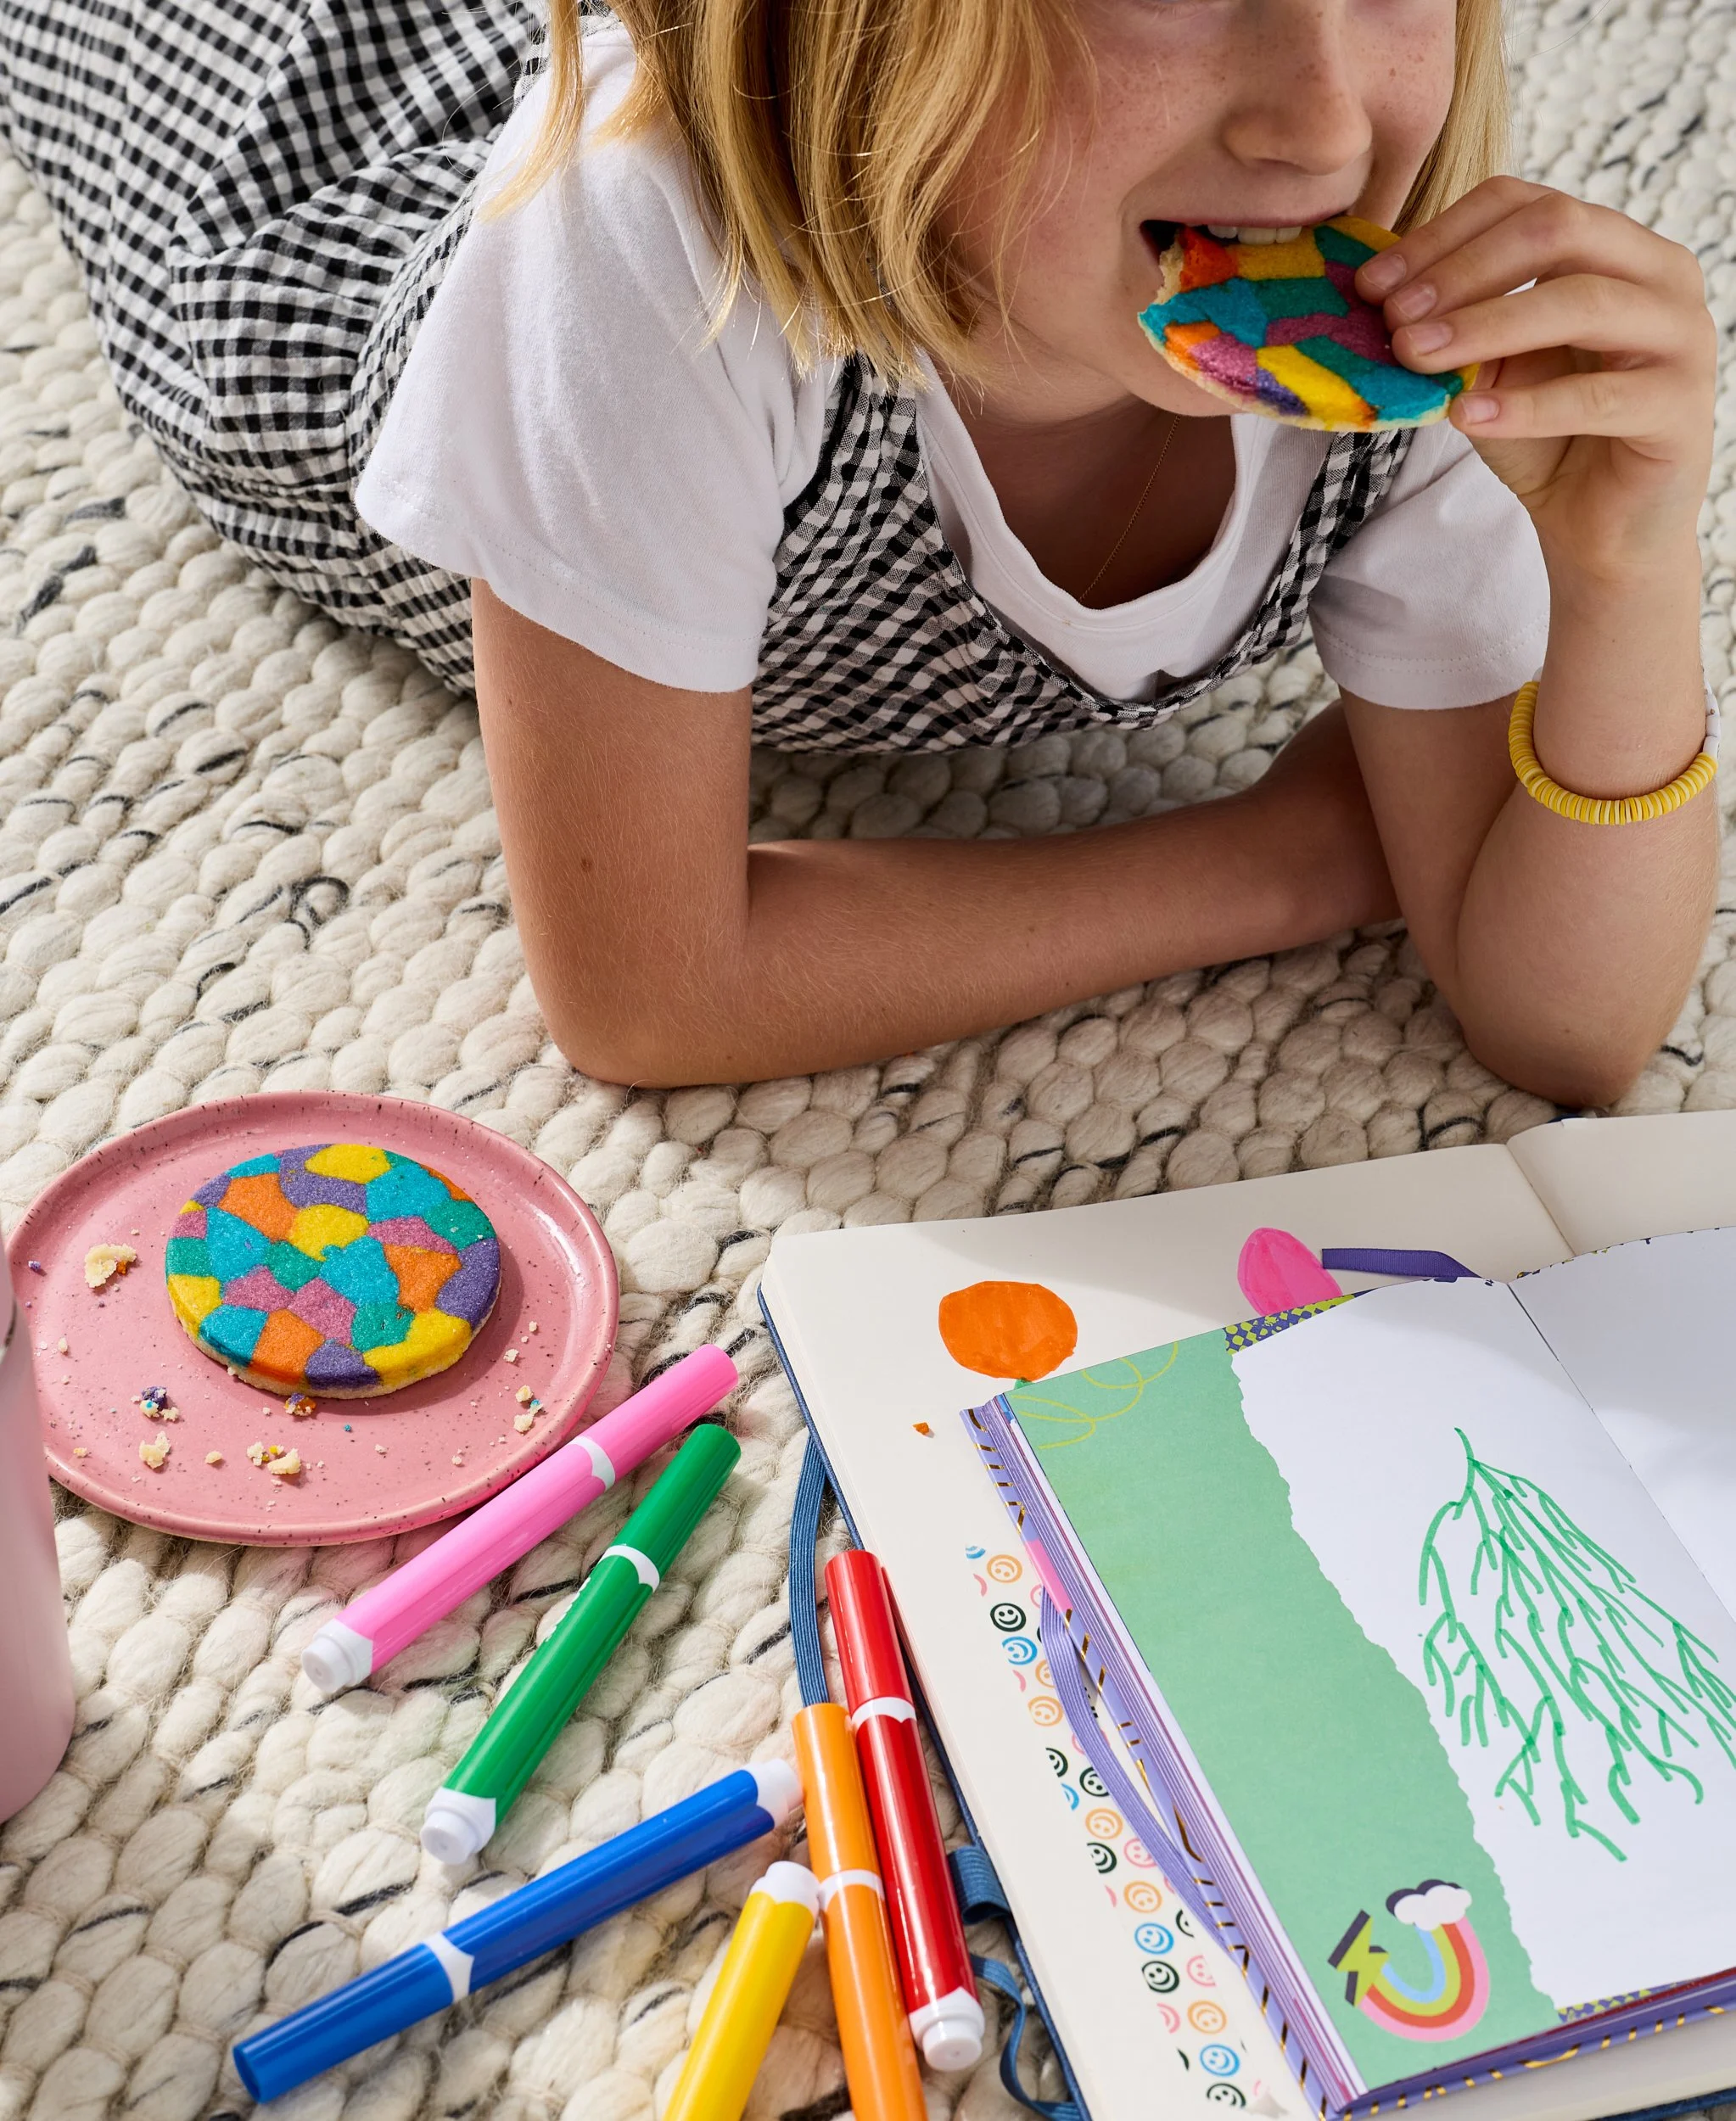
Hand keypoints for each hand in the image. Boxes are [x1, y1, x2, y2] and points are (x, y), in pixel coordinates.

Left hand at [1355, 177, 1714, 580]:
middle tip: (1394, 317)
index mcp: (1614, 246)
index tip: (1373, 284)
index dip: (1443, 235)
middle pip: (1558, 229)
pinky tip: (1464, 415)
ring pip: (1582, 302)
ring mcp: (1681, 334)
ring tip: (1416, 356)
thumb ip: (1460, 324)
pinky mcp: (1681, 407)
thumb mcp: (1491, 368)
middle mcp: (1660, 273)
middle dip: (1463, 271)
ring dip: (1486, 326)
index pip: (1525, 204)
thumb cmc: (1546, 439)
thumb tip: (1384, 293)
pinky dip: (1523, 406)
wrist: (1600, 528)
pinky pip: (1595, 397)